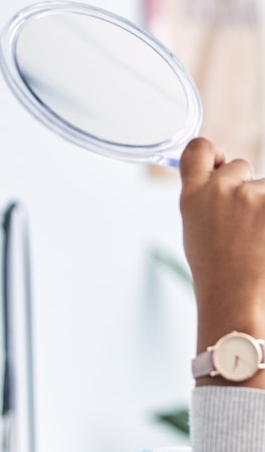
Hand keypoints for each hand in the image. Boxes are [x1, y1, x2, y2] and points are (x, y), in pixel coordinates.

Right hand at [179, 137, 264, 382]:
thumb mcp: (197, 231)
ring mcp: (253, 195)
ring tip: (258, 241)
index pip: (199, 149)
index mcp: (192, 196)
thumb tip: (223, 169)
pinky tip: (263, 241)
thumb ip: (206, 198)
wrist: (237, 302)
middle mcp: (221, 189)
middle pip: (241, 167)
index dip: (213, 154)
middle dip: (247, 189)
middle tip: (244, 228)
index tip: (222, 166)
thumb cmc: (219, 274)